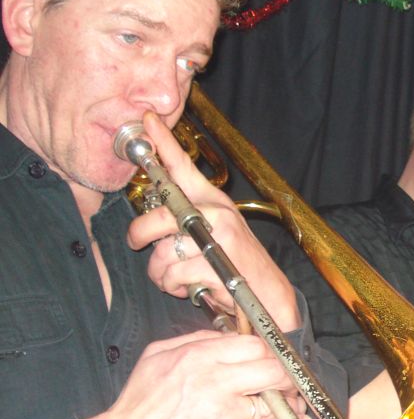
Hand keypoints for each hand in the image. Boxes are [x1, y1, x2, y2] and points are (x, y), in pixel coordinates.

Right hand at [80, 330, 311, 418]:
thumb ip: (195, 338)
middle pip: (272, 369)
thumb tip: (227, 335)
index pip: (253, 345)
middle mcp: (215, 381)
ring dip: (292, 401)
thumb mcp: (158, 355)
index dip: (269, 351)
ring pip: (275, 400)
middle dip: (286, 375)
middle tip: (289, 380)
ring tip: (296, 402)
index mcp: (199, 356)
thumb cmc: (139, 401)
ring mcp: (224, 413)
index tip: (274, 358)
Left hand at [125, 111, 299, 330]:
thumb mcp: (215, 237)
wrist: (270, 298)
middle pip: (158, 214)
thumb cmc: (237, 268)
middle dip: (139, 234)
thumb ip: (187, 222)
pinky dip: (176, 288)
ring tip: (180, 278)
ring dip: (162, 274)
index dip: (162, 143)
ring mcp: (218, 237)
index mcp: (214, 203)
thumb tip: (150, 221)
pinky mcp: (215, 264)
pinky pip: (172, 274)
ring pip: (161, 252)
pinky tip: (194, 289)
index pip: (184, 167)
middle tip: (138, 243)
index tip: (145, 120)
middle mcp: (217, 213)